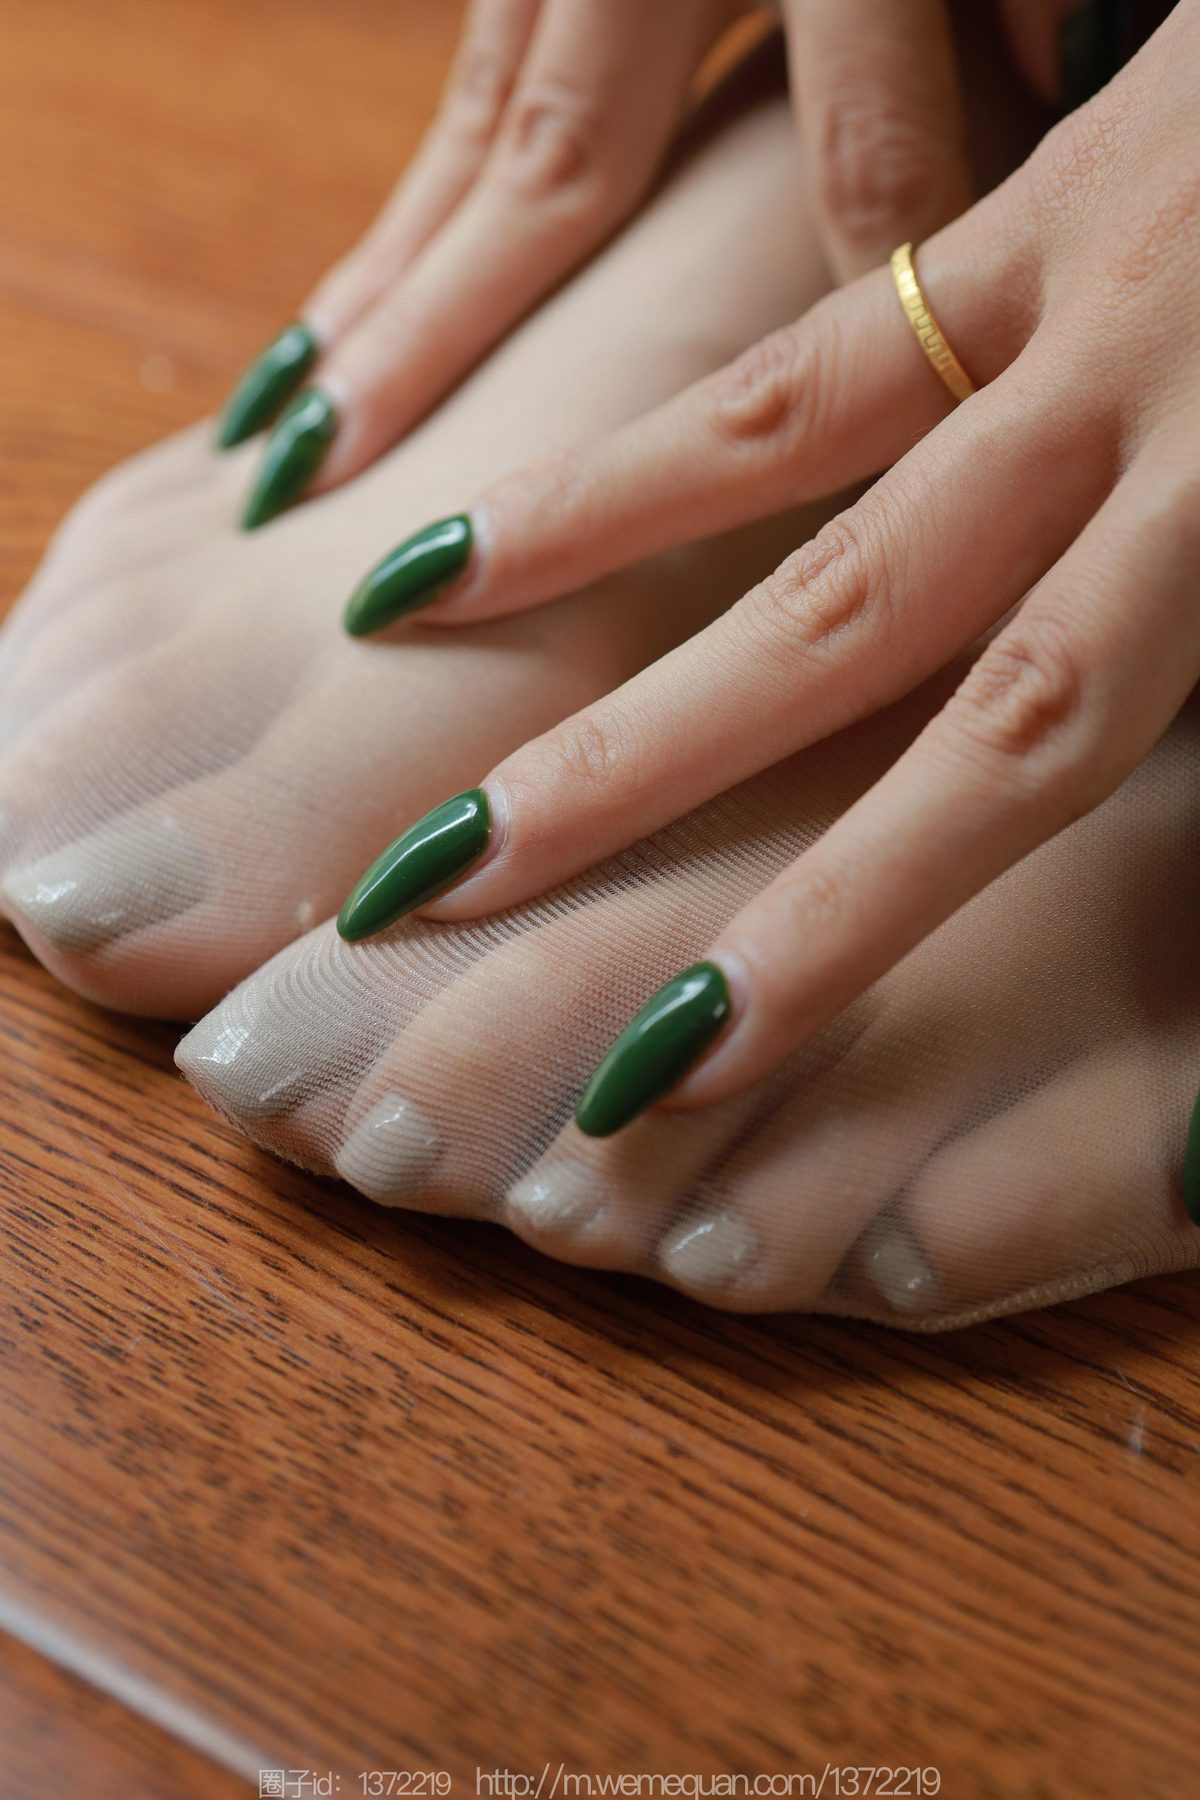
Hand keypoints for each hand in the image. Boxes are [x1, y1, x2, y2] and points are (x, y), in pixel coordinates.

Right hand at [335, 3, 1199, 1134]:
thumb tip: (1077, 779)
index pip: (1012, 749)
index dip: (842, 912)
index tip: (689, 1045)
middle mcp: (1132, 402)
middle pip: (837, 614)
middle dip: (627, 765)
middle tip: (434, 885)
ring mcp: (1075, 274)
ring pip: (778, 425)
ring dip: (571, 535)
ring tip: (391, 605)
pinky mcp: (1059, 185)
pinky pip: (840, 281)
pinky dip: (697, 374)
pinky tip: (580, 419)